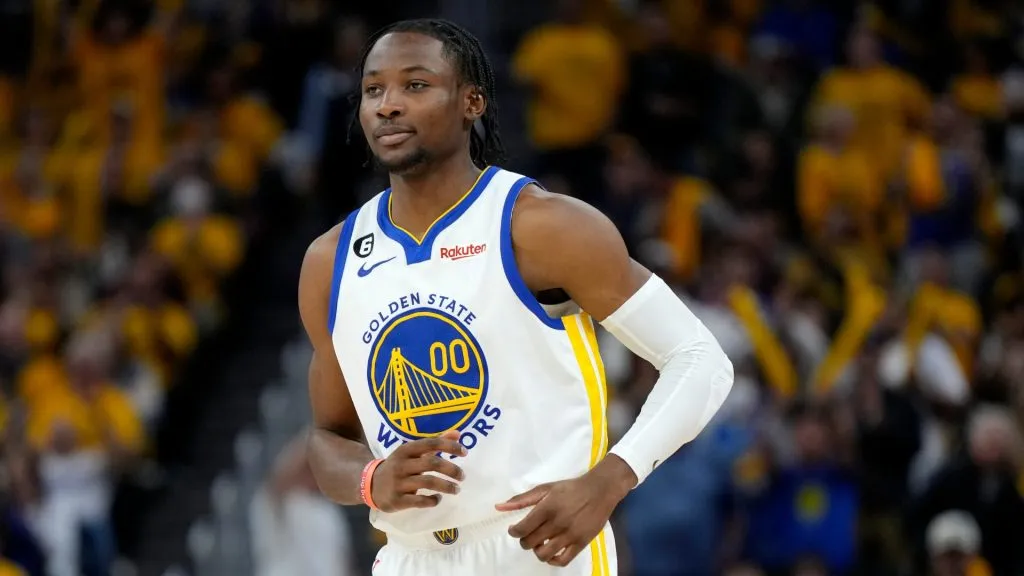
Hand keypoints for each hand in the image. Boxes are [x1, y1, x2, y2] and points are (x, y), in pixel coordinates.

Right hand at [371, 430, 465, 511]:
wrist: (370, 484)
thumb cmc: (398, 466)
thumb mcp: (412, 452)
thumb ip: (435, 443)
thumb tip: (458, 434)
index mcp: (406, 450)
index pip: (431, 443)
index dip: (449, 446)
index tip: (465, 452)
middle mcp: (402, 464)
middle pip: (431, 463)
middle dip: (451, 469)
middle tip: (463, 476)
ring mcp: (398, 483)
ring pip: (427, 482)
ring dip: (446, 486)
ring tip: (456, 489)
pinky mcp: (397, 500)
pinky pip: (419, 501)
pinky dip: (433, 500)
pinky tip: (439, 498)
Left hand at [495, 455, 635, 566]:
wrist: (599, 490)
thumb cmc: (570, 488)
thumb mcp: (545, 488)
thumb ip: (522, 499)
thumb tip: (499, 507)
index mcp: (547, 508)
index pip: (522, 529)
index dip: (514, 532)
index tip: (514, 529)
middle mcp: (557, 523)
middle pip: (530, 542)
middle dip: (524, 540)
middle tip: (528, 534)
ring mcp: (570, 535)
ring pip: (544, 555)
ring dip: (537, 550)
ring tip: (540, 542)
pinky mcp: (581, 543)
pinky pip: (562, 561)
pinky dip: (553, 560)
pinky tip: (551, 550)